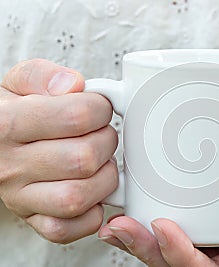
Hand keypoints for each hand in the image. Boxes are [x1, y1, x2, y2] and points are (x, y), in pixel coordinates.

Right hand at [0, 59, 118, 243]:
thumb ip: (44, 76)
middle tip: (101, 135)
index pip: (75, 116)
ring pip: (78, 197)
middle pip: (83, 159)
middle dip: (106, 142)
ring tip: (99, 162)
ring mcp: (20, 197)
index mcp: (8, 124)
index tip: (99, 108)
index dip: (100, 109)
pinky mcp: (32, 219)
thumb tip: (73, 86)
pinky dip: (90, 214)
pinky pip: (67, 229)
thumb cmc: (13, 113)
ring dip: (104, 178)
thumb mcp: (19, 83)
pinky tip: (91, 191)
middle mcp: (11, 165)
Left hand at [99, 120, 218, 265]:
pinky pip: (193, 208)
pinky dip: (164, 205)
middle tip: (121, 227)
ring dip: (147, 234)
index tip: (162, 229)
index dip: (184, 259)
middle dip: (152, 250)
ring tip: (117, 219)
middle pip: (191, 258)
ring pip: (186, 237)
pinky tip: (140, 193)